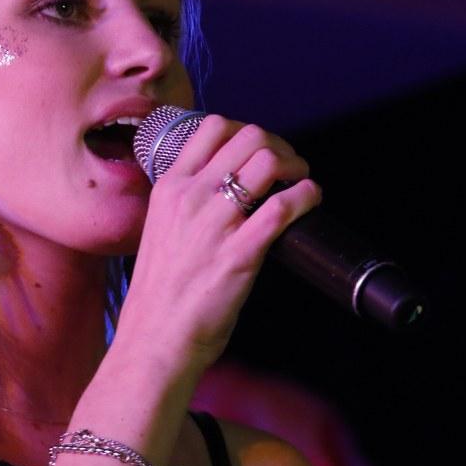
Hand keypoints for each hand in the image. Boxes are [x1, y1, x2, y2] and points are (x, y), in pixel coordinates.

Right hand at [116, 115, 321, 378]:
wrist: (154, 338)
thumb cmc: (160, 294)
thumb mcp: (161, 230)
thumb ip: (185, 206)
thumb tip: (222, 192)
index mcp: (169, 188)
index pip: (212, 127)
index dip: (247, 132)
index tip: (261, 151)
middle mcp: (190, 197)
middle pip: (248, 137)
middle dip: (279, 146)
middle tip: (290, 167)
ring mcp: (215, 223)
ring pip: (267, 161)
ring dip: (296, 166)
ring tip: (302, 181)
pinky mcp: (240, 253)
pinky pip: (282, 206)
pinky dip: (306, 195)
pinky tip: (311, 201)